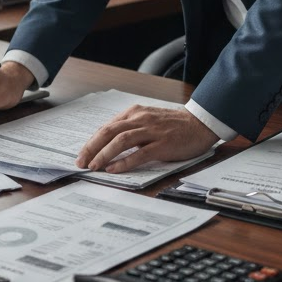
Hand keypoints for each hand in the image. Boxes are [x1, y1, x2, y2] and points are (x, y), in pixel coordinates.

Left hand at [75, 105, 216, 173]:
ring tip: (93, 166)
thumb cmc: (173, 125)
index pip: (107, 126)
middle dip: (92, 147)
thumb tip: (108, 144)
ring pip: (121, 141)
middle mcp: (141, 119)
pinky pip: (140, 153)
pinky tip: (114, 169)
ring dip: (104, 154)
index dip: (92, 141)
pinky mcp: (162, 144)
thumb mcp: (147, 120)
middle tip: (81, 162)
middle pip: (110, 132)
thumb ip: (130, 128)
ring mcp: (152, 131)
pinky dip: (124, 162)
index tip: (82, 154)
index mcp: (135, 113)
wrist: (199, 124)